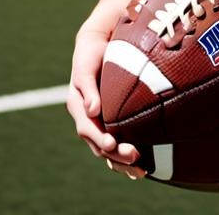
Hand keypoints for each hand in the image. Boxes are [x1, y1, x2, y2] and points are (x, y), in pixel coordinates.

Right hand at [67, 26, 145, 179]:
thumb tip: (92, 110)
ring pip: (106, 147)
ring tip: (140, 171)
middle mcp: (87, 117)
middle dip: (115, 154)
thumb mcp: (87, 67)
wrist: (96, 46)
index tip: (113, 144)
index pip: (87, 128)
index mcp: (78, 106)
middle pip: (98, 143)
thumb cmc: (92, 54)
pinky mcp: (109, 120)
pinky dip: (123, 155)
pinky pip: (116, 141)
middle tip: (135, 159)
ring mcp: (97, 121)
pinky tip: (140, 166)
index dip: (99, 138)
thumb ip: (88, 88)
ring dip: (121, 160)